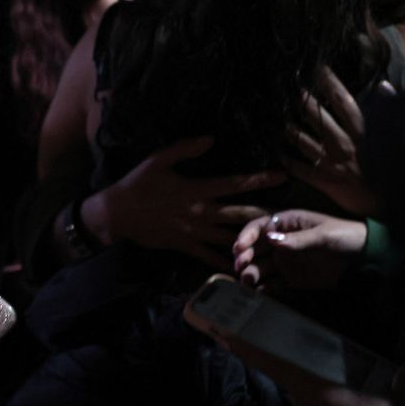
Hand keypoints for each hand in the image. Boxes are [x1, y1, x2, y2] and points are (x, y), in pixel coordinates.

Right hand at [84, 136, 283, 268]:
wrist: (115, 214)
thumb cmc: (137, 184)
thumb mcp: (157, 160)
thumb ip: (184, 148)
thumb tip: (210, 138)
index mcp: (195, 190)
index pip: (233, 184)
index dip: (258, 180)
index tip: (281, 177)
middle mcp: (199, 212)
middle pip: (240, 215)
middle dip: (265, 216)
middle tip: (288, 217)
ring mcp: (193, 232)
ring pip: (229, 238)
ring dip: (251, 241)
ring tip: (273, 244)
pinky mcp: (184, 246)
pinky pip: (208, 256)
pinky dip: (225, 261)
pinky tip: (241, 267)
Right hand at [232, 210, 366, 290]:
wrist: (367, 259)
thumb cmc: (345, 236)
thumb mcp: (323, 235)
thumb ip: (297, 240)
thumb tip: (269, 240)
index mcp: (287, 224)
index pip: (259, 227)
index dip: (246, 236)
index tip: (239, 247)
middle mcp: (281, 242)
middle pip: (255, 248)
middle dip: (244, 257)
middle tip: (240, 266)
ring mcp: (286, 261)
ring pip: (260, 267)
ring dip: (250, 273)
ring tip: (247, 281)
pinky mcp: (292, 278)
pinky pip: (273, 284)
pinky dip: (263, 288)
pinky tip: (258, 292)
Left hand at [284, 68, 390, 215]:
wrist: (388, 202)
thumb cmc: (390, 166)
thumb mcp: (391, 136)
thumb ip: (387, 110)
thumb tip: (382, 85)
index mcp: (364, 132)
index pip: (344, 102)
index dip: (330, 83)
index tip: (318, 68)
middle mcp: (345, 145)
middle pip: (319, 118)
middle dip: (304, 102)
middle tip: (291, 89)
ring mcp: (332, 163)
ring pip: (304, 141)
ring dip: (288, 129)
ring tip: (276, 117)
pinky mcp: (323, 181)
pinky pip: (299, 168)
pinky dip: (285, 159)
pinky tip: (275, 150)